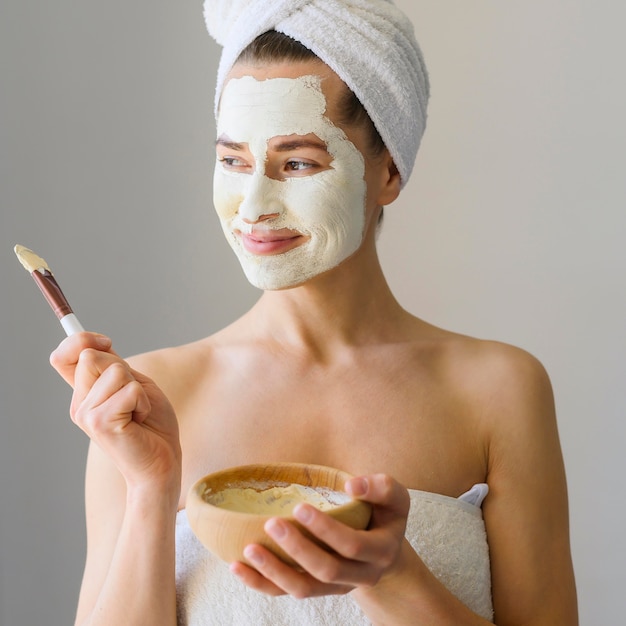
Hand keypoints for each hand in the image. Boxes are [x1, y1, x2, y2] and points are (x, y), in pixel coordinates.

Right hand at [50, 332, 180, 490]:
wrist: (162, 462)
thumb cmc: (152, 425)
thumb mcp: (134, 384)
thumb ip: (113, 365)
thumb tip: (97, 342)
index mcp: (84, 394)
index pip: (63, 356)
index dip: (80, 340)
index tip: (106, 343)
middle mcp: (79, 404)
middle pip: (91, 356)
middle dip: (122, 368)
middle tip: (133, 397)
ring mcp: (86, 414)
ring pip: (114, 371)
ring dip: (137, 388)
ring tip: (138, 411)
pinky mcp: (100, 423)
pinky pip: (129, 390)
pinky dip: (142, 401)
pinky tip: (139, 420)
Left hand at [229, 474, 410, 597]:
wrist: (385, 549)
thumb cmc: (385, 513)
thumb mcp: (394, 497)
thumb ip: (380, 487)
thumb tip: (352, 485)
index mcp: (380, 551)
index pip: (352, 545)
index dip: (325, 530)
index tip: (299, 507)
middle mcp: (361, 575)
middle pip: (326, 571)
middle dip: (297, 549)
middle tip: (271, 524)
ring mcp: (337, 586)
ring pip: (304, 589)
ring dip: (274, 572)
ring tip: (248, 550)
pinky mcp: (318, 588)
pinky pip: (287, 592)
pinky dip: (262, 582)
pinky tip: (238, 567)